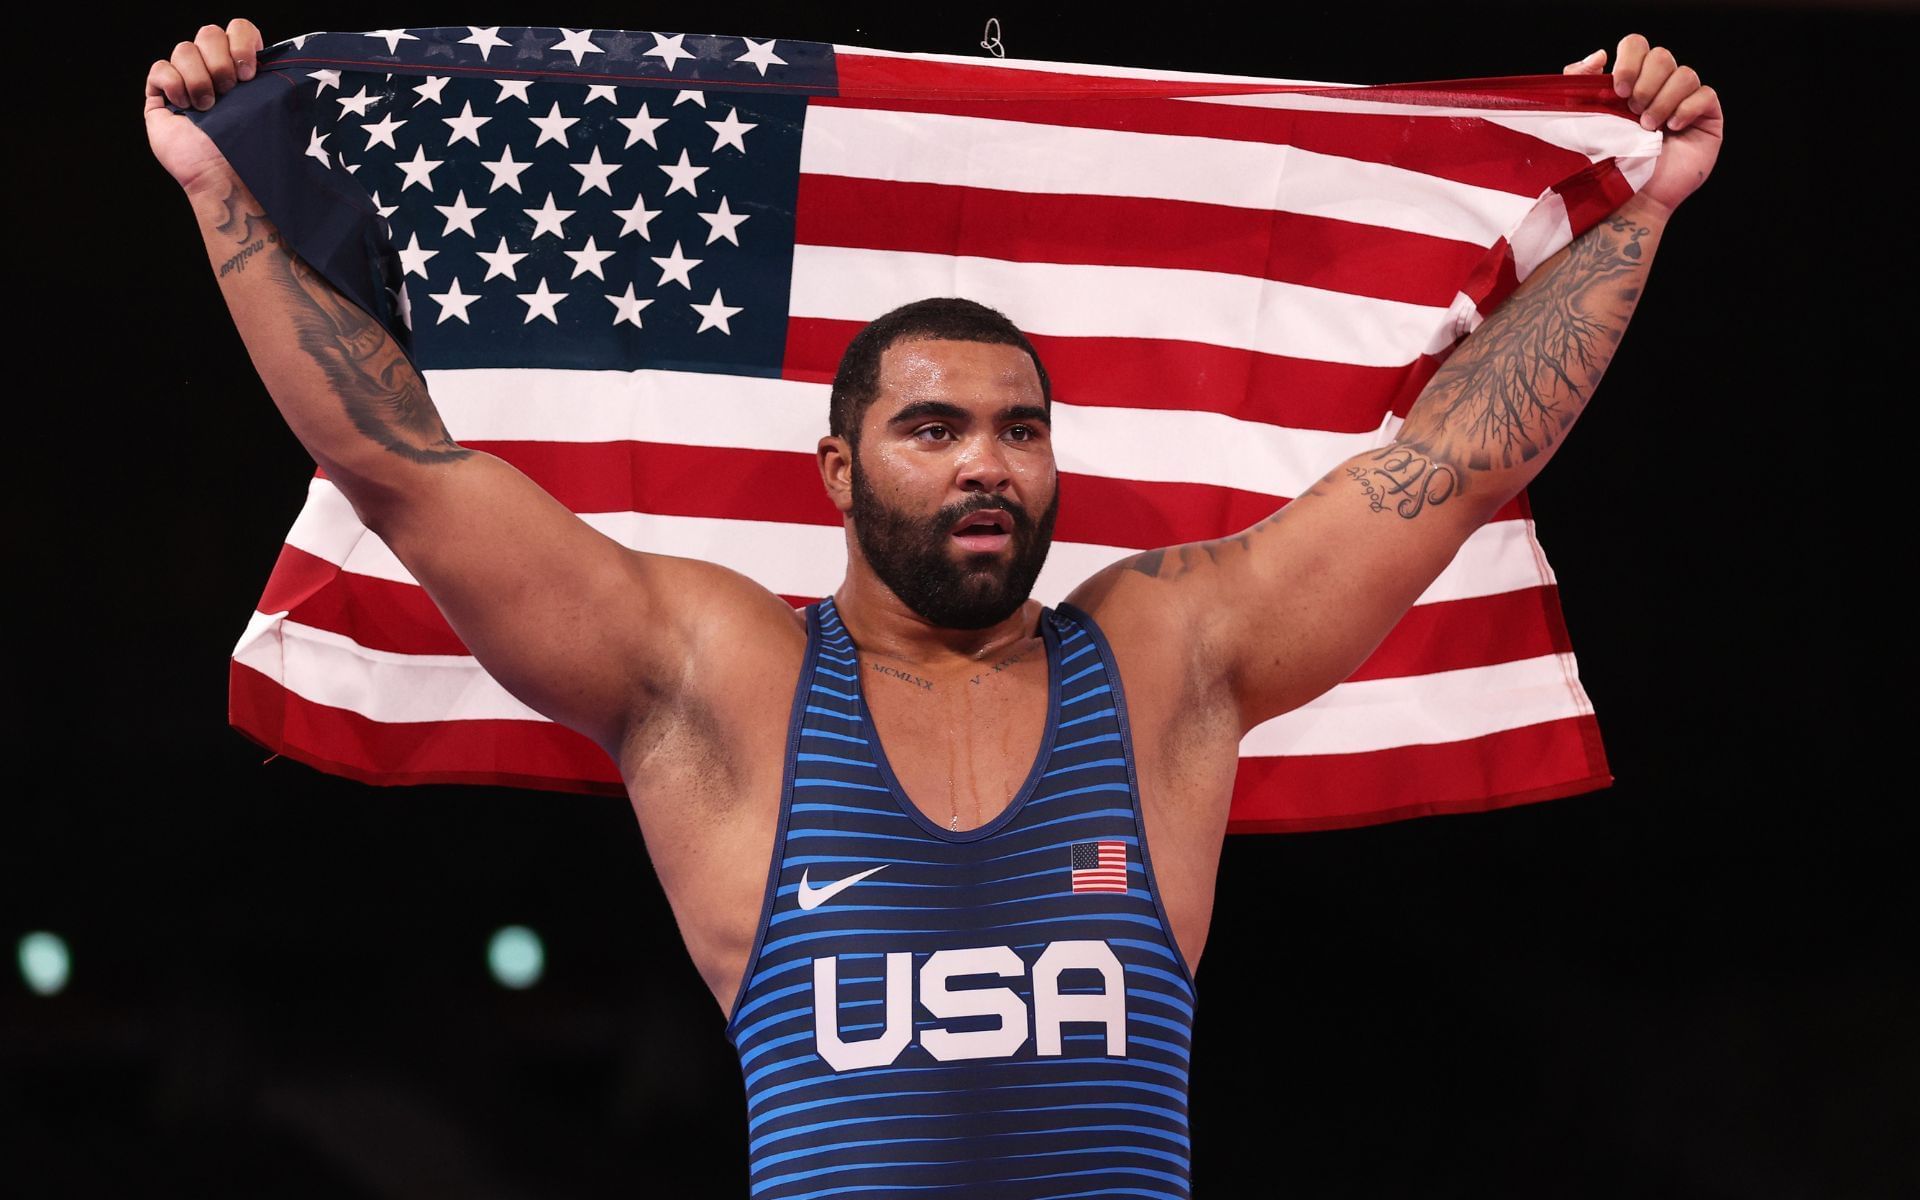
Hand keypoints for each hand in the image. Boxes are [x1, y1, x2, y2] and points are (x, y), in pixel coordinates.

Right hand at [145, 20, 264, 193]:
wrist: (225, 176)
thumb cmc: (253, 149)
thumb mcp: (270, 108)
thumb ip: (272, 77)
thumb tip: (284, 57)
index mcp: (244, 71)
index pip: (239, 29)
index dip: (241, 41)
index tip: (250, 73)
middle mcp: (215, 72)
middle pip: (209, 33)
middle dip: (220, 61)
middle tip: (230, 91)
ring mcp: (186, 82)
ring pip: (184, 48)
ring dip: (199, 78)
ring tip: (208, 108)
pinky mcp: (161, 95)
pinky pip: (160, 68)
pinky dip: (173, 85)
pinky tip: (184, 108)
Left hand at [1564, 33, 1722, 216]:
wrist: (1625, 199)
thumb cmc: (1603, 164)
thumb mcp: (1581, 119)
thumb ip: (1580, 82)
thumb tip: (1600, 54)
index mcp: (1630, 83)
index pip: (1637, 46)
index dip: (1630, 60)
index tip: (1616, 89)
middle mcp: (1659, 89)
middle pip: (1662, 56)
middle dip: (1645, 82)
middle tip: (1632, 111)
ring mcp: (1685, 103)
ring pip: (1685, 74)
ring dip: (1663, 100)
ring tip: (1648, 128)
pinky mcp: (1707, 120)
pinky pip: (1706, 94)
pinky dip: (1688, 108)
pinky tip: (1672, 129)